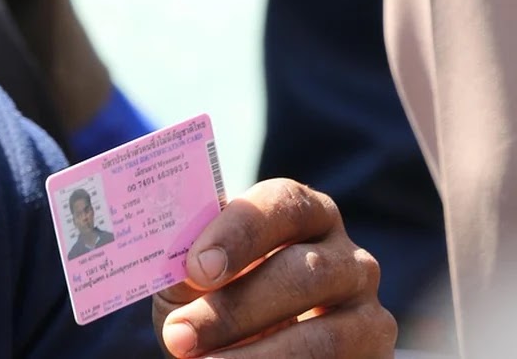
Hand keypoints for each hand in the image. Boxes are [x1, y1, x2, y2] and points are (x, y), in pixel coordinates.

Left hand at [153, 179, 396, 357]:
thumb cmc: (216, 299)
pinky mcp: (374, 356)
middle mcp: (346, 256)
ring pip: (322, 336)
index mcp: (302, 213)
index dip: (239, 233)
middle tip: (180, 334)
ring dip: (256, 356)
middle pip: (303, 272)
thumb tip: (172, 269)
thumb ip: (185, 265)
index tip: (197, 268)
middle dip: (234, 308)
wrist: (245, 349)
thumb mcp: (194, 279)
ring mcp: (367, 310)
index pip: (282, 202)